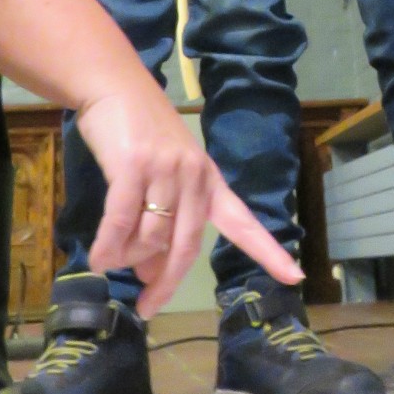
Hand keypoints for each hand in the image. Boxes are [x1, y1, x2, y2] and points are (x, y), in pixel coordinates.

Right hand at [78, 87, 303, 317]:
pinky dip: (109, 246)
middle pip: (187, 246)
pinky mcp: (134, 166)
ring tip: (111, 259)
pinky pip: (122, 221)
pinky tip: (98, 258)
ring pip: (151, 237)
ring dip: (127, 258)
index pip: (244, 222)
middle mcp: (194, 176)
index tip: (295, 276)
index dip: (268, 252)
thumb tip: (149, 271)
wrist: (115, 87)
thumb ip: (164, 221)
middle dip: (166, 283)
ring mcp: (165, 169)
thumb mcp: (163, 176)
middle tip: (147, 306)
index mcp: (210, 180)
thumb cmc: (139, 134)